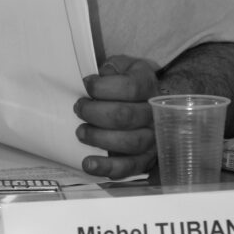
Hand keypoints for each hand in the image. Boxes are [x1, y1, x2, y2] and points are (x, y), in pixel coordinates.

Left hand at [73, 55, 159, 178]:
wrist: (143, 101)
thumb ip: (113, 67)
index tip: (85, 84)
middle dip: (95, 113)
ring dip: (99, 138)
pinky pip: (129, 167)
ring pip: (129, 142)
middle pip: (125, 116)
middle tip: (78, 108)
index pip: (130, 87)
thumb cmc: (125, 82)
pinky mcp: (145, 159)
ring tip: (80, 132)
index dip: (103, 87)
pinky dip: (108, 168)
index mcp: (148, 85)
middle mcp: (155, 113)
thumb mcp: (121, 66)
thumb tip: (103, 74)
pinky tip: (89, 164)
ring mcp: (152, 138)